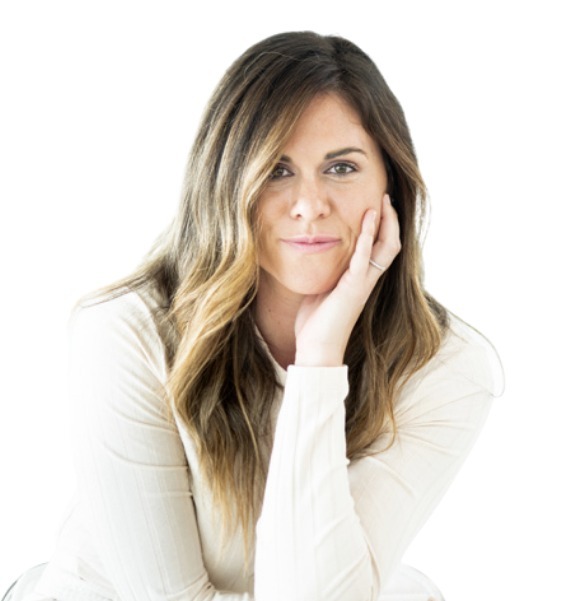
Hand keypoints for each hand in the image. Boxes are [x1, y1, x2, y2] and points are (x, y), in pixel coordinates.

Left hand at [294, 194, 400, 366]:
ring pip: (385, 249)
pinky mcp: (353, 288)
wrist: (317, 349)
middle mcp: (367, 280)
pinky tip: (366, 219)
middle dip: (390, 219)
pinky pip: (363, 258)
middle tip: (386, 197)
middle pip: (390, 244)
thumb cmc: (317, 322)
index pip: (380, 248)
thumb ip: (327, 272)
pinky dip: (366, 238)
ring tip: (382, 201)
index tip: (377, 204)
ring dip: (384, 223)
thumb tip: (316, 254)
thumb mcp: (322, 289)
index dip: (382, 226)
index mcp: (361, 279)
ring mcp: (363, 284)